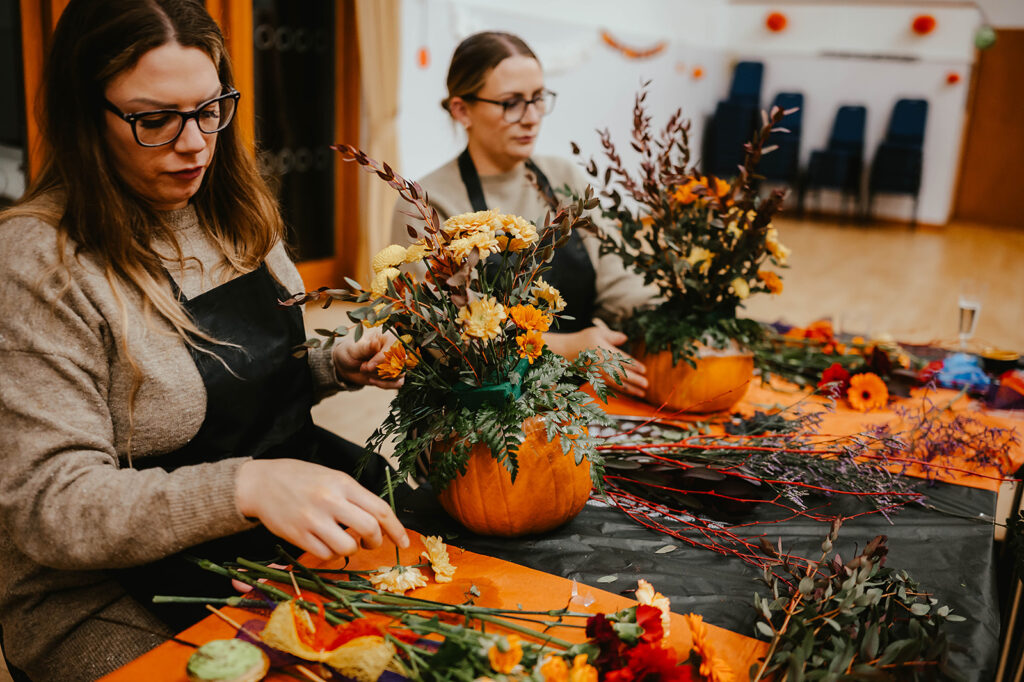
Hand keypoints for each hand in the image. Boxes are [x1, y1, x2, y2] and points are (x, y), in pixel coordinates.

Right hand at [235, 459, 409, 560]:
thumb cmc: (301, 478)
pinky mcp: (298, 536)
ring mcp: (313, 519)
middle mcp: (330, 500)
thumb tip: (381, 519)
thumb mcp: (332, 477)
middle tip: (371, 542)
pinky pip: (325, 555)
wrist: (261, 482)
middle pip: (369, 529)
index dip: (396, 529)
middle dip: (376, 541)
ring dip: (352, 549)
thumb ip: (355, 496)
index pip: (380, 509)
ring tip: (345, 541)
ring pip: (347, 547)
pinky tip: (326, 543)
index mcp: (343, 483)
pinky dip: (331, 554)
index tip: (404, 543)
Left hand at [332, 327, 401, 388]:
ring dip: (379, 377)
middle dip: (378, 370)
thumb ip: (366, 347)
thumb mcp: (355, 349)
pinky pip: (398, 383)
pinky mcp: (395, 374)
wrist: (347, 365)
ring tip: (366, 372)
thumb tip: (375, 343)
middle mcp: (396, 348)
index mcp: (389, 336)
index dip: (380, 360)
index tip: (367, 366)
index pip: (393, 350)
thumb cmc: (351, 352)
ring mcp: (397, 362)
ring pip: (398, 374)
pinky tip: (372, 381)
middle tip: (363, 368)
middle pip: (397, 363)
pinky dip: (385, 384)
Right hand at [544, 320, 647, 397]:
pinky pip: (610, 386)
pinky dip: (620, 390)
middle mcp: (604, 365)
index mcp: (606, 353)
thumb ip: (613, 336)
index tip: (644, 370)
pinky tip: (627, 392)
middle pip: (623, 375)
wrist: (565, 351)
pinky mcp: (595, 379)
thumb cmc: (582, 340)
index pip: (624, 361)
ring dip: (631, 389)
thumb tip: (626, 338)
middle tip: (647, 385)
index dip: (635, 366)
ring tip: (641, 393)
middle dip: (636, 380)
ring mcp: (599, 374)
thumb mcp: (598, 332)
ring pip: (618, 383)